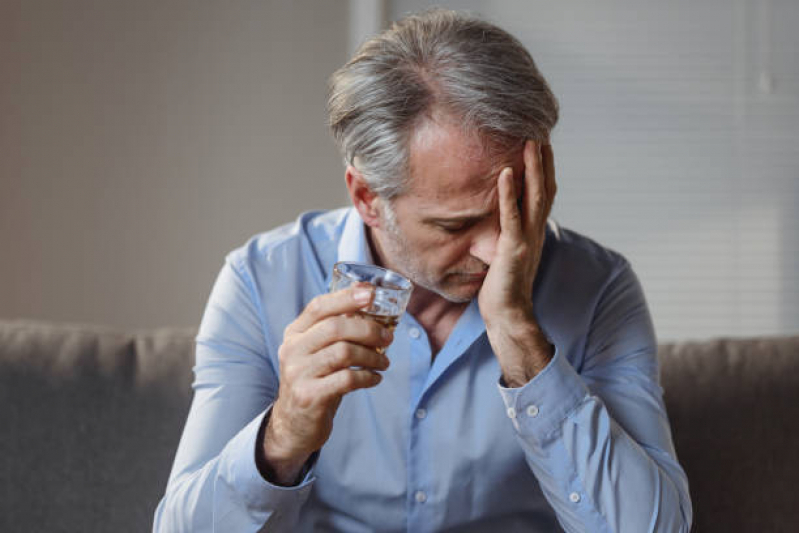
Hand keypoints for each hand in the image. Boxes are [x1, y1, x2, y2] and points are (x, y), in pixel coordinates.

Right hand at [262, 286, 392, 483]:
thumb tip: (370, 301)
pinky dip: (367, 377)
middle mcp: (293, 350)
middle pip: (335, 327)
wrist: (293, 424)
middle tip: (388, 338)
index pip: (319, 306)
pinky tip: (375, 378)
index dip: (346, 297)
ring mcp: (299, 374)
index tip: (371, 293)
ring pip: (344, 352)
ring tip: (384, 362)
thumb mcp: (316, 351)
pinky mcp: (310, 396)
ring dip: (372, 356)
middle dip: (368, 330)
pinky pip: (347, 379)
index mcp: (295, 333)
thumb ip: (336, 329)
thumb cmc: (314, 380)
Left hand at [477, 140, 556, 386]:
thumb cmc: (503, 287)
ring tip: (530, 141)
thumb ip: (508, 233)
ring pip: (534, 197)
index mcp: (534, 231)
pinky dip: (509, 193)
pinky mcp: (513, 249)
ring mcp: (527, 239)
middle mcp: (536, 231)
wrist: (508, 316)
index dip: (544, 167)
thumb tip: (499, 217)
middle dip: (543, 159)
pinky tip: (506, 172)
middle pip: (545, 188)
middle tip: (539, 130)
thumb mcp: (507, 252)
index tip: (539, 141)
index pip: (543, 192)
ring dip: (533, 168)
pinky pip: (512, 216)